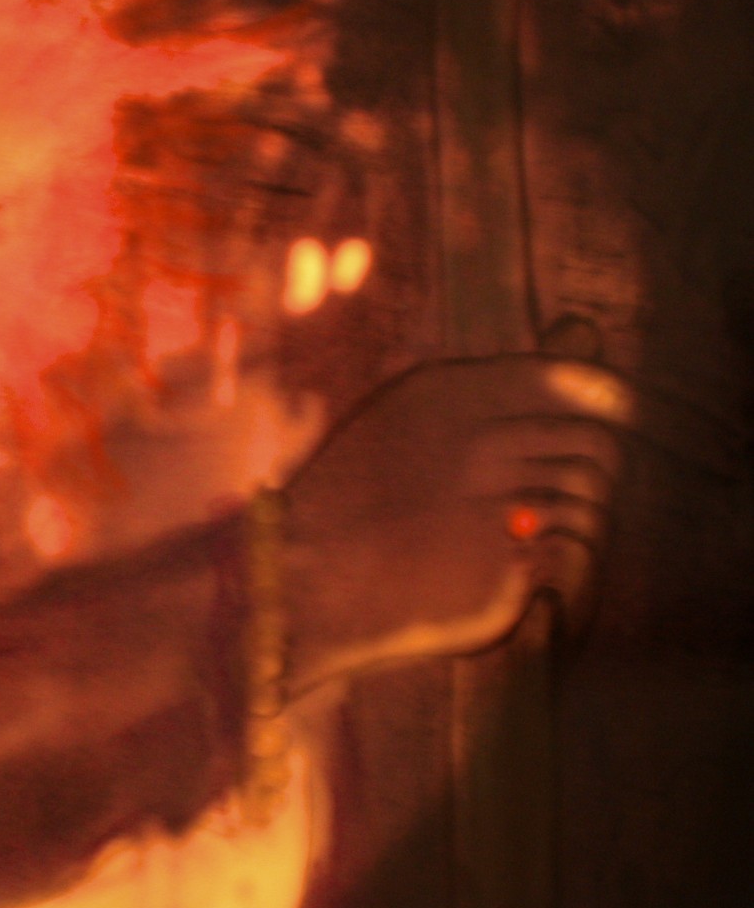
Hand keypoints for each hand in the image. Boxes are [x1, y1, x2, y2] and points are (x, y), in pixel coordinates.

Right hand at [279, 353, 629, 691]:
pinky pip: (576, 557)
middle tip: (543, 505)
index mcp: (448, 391)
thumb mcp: (410, 414)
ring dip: (575, 527)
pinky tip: (520, 576)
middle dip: (588, 478)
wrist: (301, 580)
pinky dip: (563, 571)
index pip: (581, 382)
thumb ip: (502, 376)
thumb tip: (588, 327)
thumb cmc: (358, 498)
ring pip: (593, 505)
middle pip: (598, 447)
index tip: (593, 436)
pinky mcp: (504, 564)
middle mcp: (476, 440)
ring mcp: (492, 503)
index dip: (604, 410)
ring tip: (525, 544)